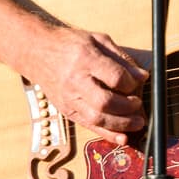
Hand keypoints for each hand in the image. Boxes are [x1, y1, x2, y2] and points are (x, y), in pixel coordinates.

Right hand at [21, 26, 149, 145]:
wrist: (37, 52)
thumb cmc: (70, 44)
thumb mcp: (98, 40)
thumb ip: (122, 58)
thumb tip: (142, 76)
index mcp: (85, 59)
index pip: (114, 77)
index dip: (131, 82)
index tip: (139, 81)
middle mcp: (76, 81)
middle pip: (105, 102)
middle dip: (128, 107)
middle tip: (138, 103)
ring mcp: (69, 98)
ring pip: (97, 118)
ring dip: (121, 124)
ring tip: (137, 122)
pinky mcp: (67, 110)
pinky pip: (89, 126)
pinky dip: (107, 134)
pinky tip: (122, 137)